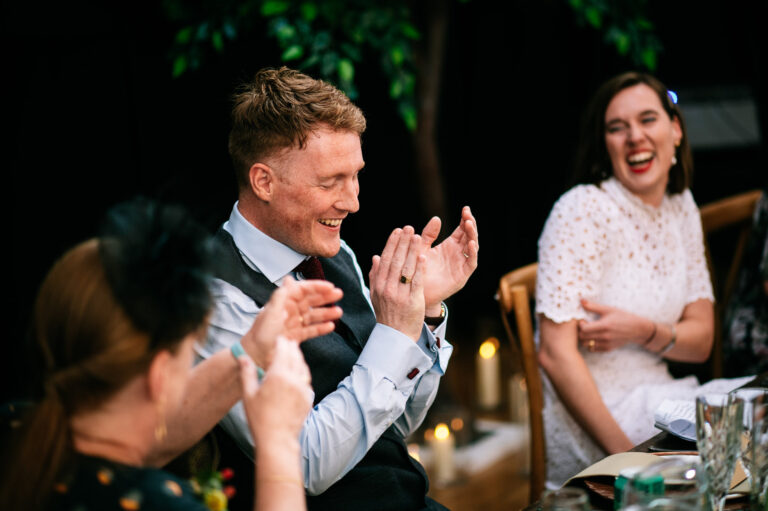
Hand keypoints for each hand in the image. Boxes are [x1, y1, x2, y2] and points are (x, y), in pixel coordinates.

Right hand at [239, 336, 312, 446]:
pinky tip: (297, 375)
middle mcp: (294, 379)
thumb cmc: (259, 418)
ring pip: (304, 367)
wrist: (277, 439)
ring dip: (299, 359)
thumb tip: (243, 357)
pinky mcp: (309, 398)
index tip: (279, 338)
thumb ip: (247, 372)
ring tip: (293, 356)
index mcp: (278, 375)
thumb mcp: (248, 394)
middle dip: (291, 347)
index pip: (283, 350)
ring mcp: (304, 388)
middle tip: (288, 343)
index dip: (281, 342)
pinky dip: (302, 373)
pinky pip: (307, 380)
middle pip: (296, 355)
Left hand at [241, 276, 342, 366]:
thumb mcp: (271, 312)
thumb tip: (289, 279)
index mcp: (283, 302)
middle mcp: (290, 310)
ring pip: (313, 315)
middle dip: (325, 297)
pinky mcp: (296, 336)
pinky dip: (321, 328)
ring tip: (338, 312)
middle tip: (339, 295)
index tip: (329, 286)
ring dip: (326, 313)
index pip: (303, 289)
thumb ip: (281, 295)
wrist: (256, 354)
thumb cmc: (260, 333)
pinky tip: (330, 326)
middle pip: (310, 300)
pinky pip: (311, 330)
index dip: (316, 286)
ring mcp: (294, 323)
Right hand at [369, 226, 426, 340]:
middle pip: (395, 261)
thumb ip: (375, 275)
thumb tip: (375, 256)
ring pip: (406, 269)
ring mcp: (399, 295)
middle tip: (409, 228)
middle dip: (402, 243)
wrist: (395, 337)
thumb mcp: (376, 295)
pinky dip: (419, 269)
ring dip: (412, 251)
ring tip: (418, 237)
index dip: (391, 244)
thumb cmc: (387, 315)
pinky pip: (416, 282)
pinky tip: (423, 256)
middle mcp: (387, 288)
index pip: (385, 259)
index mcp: (378, 285)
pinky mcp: (412, 302)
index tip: (397, 231)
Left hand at [419, 206, 477, 313]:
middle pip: (469, 236)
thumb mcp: (421, 248)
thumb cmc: (417, 270)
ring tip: (469, 224)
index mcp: (449, 246)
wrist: (415, 292)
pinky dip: (473, 253)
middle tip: (468, 214)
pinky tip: (471, 244)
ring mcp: (461, 264)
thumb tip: (436, 218)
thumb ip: (428, 235)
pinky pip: (471, 263)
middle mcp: (458, 254)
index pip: (461, 230)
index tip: (465, 209)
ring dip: (473, 236)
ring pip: (472, 248)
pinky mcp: (462, 276)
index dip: (465, 219)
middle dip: (470, 224)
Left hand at [577, 299, 655, 351]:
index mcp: (604, 326)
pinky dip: (590, 344)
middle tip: (584, 326)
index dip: (580, 324)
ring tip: (588, 332)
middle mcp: (605, 337)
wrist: (637, 329)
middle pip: (583, 338)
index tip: (583, 320)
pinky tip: (594, 337)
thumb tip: (581, 301)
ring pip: (586, 345)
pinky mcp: (608, 349)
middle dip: (580, 331)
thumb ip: (593, 306)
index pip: (584, 329)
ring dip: (584, 339)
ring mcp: (607, 344)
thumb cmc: (623, 317)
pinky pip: (593, 349)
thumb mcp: (609, 309)